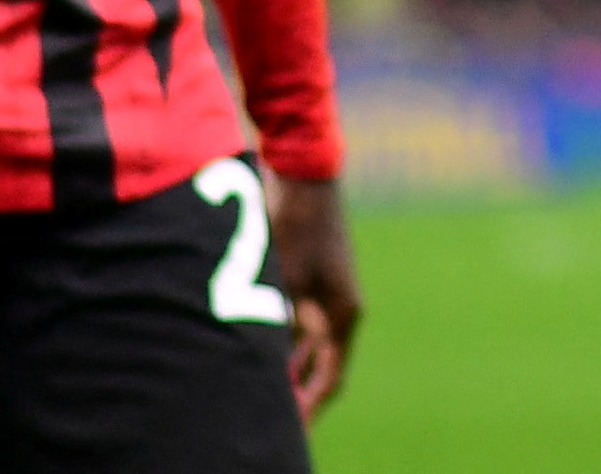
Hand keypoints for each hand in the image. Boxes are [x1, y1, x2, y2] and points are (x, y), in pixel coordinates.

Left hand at [268, 174, 362, 422]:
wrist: (302, 171)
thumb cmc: (296, 225)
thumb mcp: (281, 280)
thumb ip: (276, 326)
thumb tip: (265, 367)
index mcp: (343, 313)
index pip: (330, 378)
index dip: (309, 408)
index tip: (290, 430)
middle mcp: (340, 307)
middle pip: (320, 366)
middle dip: (296, 393)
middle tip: (270, 415)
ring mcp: (326, 292)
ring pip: (307, 347)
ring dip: (286, 370)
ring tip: (260, 392)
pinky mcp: (310, 278)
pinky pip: (297, 325)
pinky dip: (280, 345)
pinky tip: (257, 355)